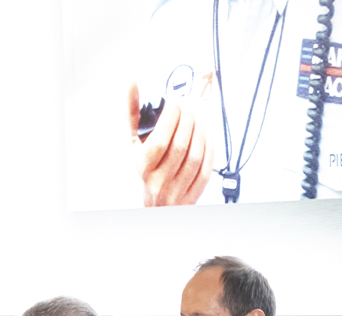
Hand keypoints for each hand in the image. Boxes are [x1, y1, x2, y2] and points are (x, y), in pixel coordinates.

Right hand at [129, 83, 211, 205]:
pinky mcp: (193, 193)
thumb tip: (132, 83)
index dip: (172, 117)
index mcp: (142, 167)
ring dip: (201, 129)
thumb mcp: (134, 143)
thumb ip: (133, 113)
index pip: (160, 141)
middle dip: (189, 119)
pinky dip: (210, 146)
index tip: (175, 101)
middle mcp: (159, 181)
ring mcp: (178, 188)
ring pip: (196, 154)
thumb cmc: (145, 169)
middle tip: (190, 104)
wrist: (155, 205)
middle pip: (180, 145)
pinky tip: (206, 133)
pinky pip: (207, 167)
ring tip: (198, 115)